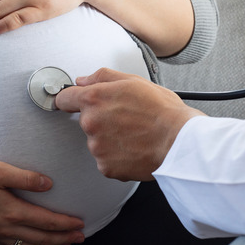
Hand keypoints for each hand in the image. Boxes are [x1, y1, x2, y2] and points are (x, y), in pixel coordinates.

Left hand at [54, 68, 204, 180]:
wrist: (180, 142)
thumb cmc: (163, 111)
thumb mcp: (134, 81)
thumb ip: (102, 77)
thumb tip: (83, 80)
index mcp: (95, 99)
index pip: (65, 98)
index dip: (70, 99)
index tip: (71, 102)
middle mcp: (91, 123)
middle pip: (86, 121)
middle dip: (102, 119)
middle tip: (127, 118)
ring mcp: (97, 147)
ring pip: (98, 141)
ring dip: (111, 139)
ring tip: (135, 134)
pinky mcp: (106, 167)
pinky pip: (106, 160)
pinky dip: (118, 156)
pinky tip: (135, 148)